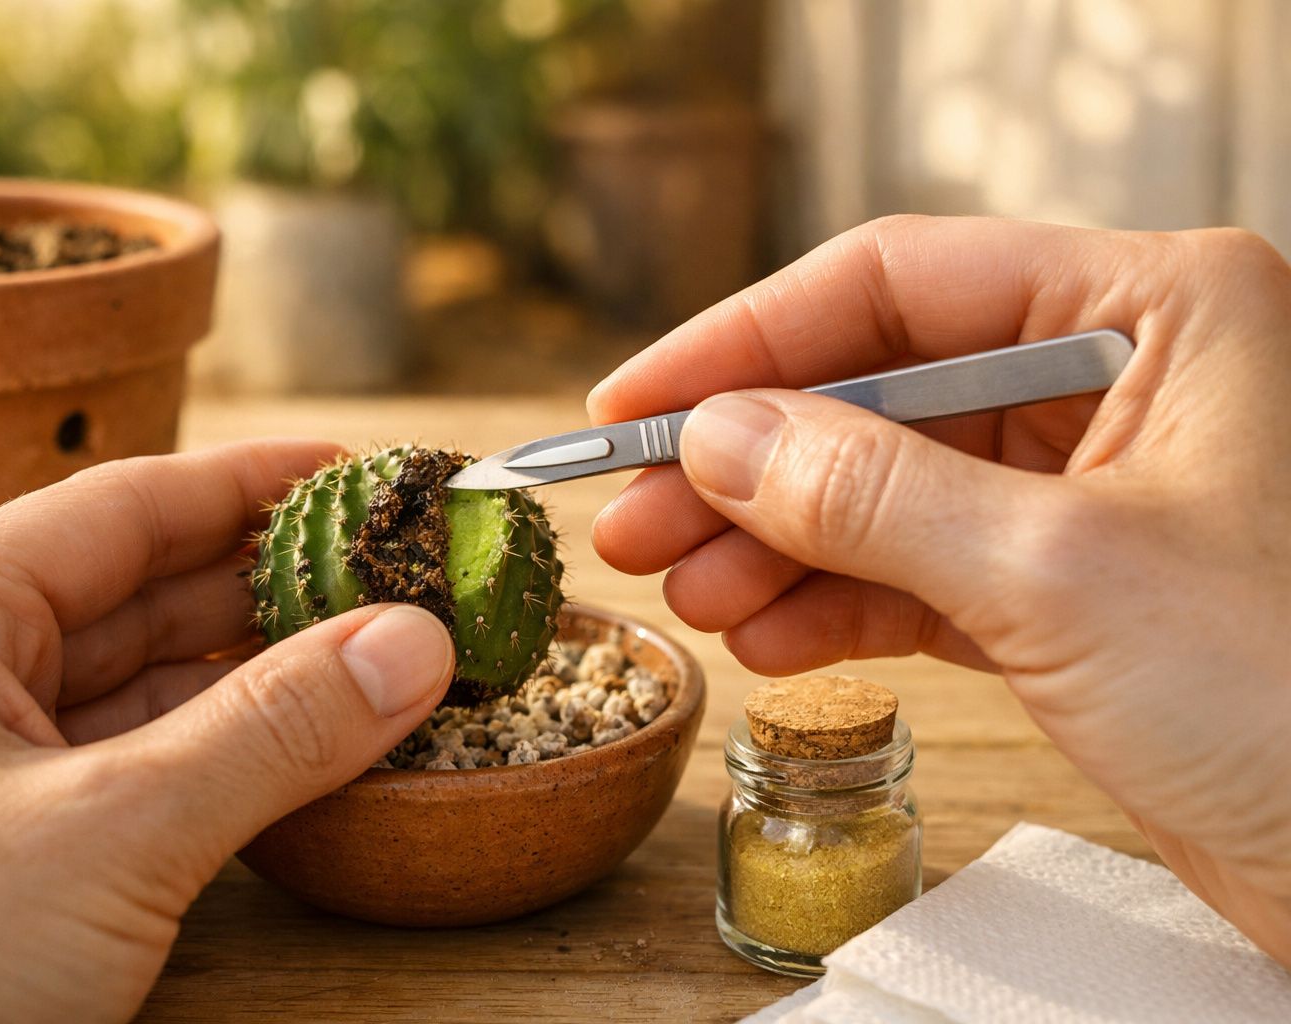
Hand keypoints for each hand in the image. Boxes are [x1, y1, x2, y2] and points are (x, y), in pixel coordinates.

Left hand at [0, 441, 454, 1022]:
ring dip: (244, 677)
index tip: (353, 475)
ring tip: (361, 656)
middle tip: (385, 577)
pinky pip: (112, 766)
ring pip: (126, 687)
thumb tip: (414, 644)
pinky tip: (287, 747)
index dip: (249, 484)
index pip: (122, 508)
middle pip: (130, 593)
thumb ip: (275, 730)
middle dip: (263, 586)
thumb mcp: (112, 832)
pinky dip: (204, 754)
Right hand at [589, 216, 1290, 965]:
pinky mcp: (1073, 590)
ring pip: (888, 488)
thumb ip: (870, 492)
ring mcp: (1094, 488)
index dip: (748, 342)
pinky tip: (765, 634)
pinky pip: (921, 570)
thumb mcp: (1060, 575)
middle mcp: (1123, 379)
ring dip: (775, 542)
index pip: (902, 282)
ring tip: (684, 595)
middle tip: (632, 517)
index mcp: (1156, 308)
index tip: (636, 403)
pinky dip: (836, 602)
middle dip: (748, 464)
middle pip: (879, 390)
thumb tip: (718, 436)